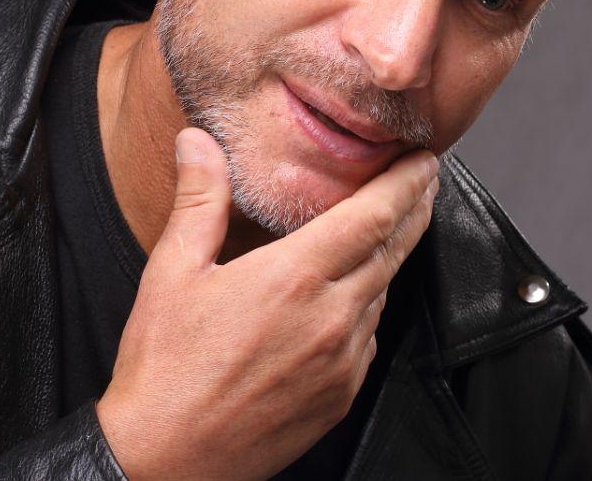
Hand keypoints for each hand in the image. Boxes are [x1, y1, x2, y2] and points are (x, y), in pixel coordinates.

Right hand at [95, 127, 437, 480]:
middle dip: (415, 208)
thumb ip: (199, 199)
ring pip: (383, 293)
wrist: (168, 458)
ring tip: (385, 230)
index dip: (405, 183)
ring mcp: (341, 362)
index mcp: (294, 277)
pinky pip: (368, 337)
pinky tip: (351, 296)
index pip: (373, 216)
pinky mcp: (341, 395)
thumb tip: (197, 142)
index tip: (422, 159)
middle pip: (393, 250)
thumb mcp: (172, 271)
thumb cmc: (166, 367)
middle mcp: (330, 318)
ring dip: (390, 256)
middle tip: (425, 180)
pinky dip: (368, 305)